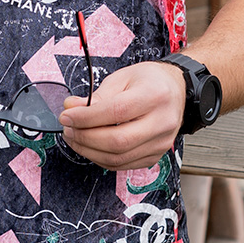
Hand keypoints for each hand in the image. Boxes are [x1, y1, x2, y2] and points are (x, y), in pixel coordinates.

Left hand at [57, 60, 185, 169]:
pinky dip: (101, 159)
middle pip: (118, 141)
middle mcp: (162, 122)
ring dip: (89, 151)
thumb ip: (97, 96)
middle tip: (68, 129)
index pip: (116, 112)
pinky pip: (123, 165)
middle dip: (85, 137)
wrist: (176, 90)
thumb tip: (71, 109)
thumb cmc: (150, 81)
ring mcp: (161, 143)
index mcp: (154, 95)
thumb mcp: (122, 78)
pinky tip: (90, 147)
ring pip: (119, 158)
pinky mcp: (155, 156)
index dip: (87, 117)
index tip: (67, 116)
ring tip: (75, 137)